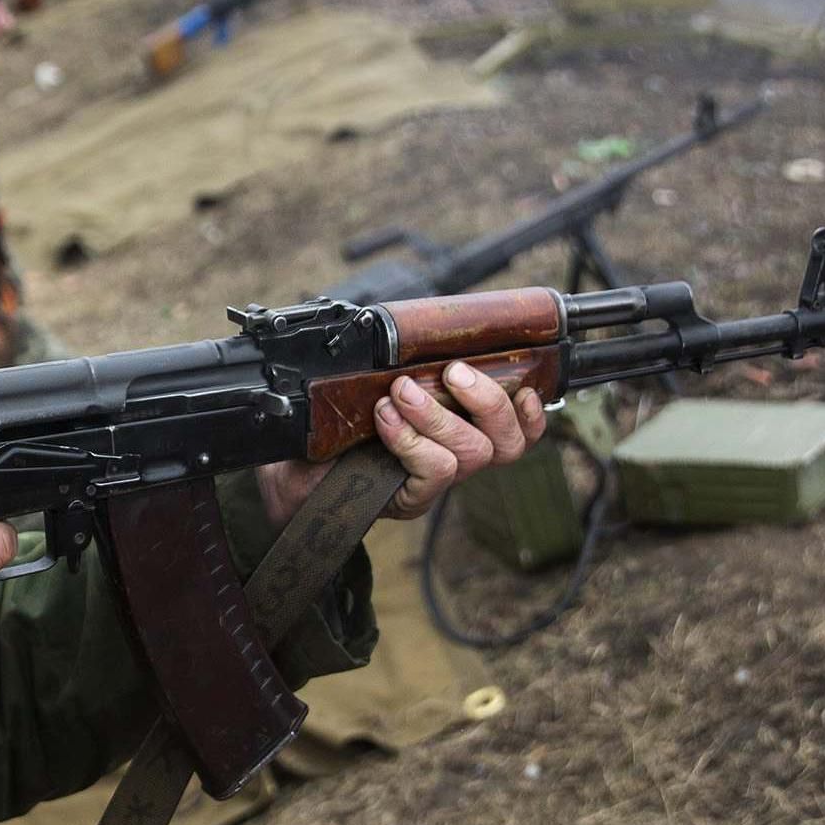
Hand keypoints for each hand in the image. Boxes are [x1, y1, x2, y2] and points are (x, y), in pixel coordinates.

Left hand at [258, 362, 550, 523]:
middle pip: (507, 443)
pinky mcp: (409, 499)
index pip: (519, 432)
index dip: (533, 413)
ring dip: (439, 414)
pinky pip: (433, 470)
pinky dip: (410, 437)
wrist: (292, 463)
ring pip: (470, 453)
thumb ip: (409, 361)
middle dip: (488, 399)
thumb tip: (421, 325)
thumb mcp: (377, 380)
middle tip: (453, 371)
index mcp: (461, 428)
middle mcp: (455, 458)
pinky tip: (384, 416)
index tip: (526, 383)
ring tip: (401, 390)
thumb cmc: (337, 420)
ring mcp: (433, 483)